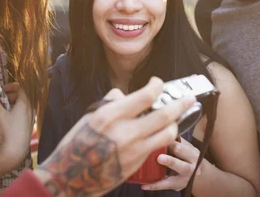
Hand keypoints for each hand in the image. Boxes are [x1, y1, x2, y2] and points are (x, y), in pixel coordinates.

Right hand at [0, 86, 32, 170]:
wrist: (15, 150)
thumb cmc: (8, 129)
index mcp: (24, 103)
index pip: (21, 88)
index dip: (11, 86)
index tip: (2, 89)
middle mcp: (30, 109)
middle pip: (22, 97)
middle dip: (11, 95)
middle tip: (1, 98)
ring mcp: (30, 118)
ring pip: (22, 106)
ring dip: (13, 104)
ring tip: (3, 107)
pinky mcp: (28, 126)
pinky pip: (23, 113)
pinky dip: (16, 111)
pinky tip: (8, 117)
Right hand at [34, 77, 195, 196]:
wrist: (71, 176)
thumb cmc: (76, 144)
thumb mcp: (89, 117)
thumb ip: (110, 104)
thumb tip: (123, 94)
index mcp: (110, 115)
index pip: (145, 96)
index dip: (157, 86)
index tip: (158, 83)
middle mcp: (124, 132)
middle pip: (164, 114)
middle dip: (181, 104)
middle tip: (189, 98)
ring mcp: (133, 150)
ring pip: (168, 133)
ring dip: (175, 123)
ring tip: (176, 117)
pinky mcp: (137, 164)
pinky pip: (158, 146)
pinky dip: (163, 137)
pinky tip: (162, 133)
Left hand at [141, 138, 204, 191]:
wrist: (199, 173)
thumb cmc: (188, 155)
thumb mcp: (187, 146)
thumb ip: (177, 139)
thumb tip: (161, 127)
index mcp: (193, 155)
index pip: (181, 148)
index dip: (169, 144)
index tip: (157, 140)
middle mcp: (192, 168)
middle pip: (181, 165)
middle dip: (170, 162)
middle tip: (160, 158)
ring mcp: (184, 179)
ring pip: (172, 179)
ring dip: (160, 177)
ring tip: (149, 176)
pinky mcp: (177, 186)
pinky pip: (164, 187)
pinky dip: (153, 186)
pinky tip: (144, 185)